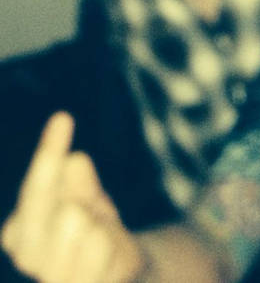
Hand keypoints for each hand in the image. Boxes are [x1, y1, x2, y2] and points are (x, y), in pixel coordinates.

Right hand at [1, 112, 145, 282]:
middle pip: (65, 209)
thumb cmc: (93, 230)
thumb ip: (78, 182)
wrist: (116, 270)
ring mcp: (52, 276)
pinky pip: (101, 248)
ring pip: (84, 226)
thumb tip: (75, 161)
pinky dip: (110, 244)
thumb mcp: (85, 198)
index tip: (63, 116)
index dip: (50, 150)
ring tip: (97, 238)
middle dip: (84, 203)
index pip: (38, 182)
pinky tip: (105, 254)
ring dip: (100, 226)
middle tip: (87, 215)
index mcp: (20, 228)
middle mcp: (28, 254)